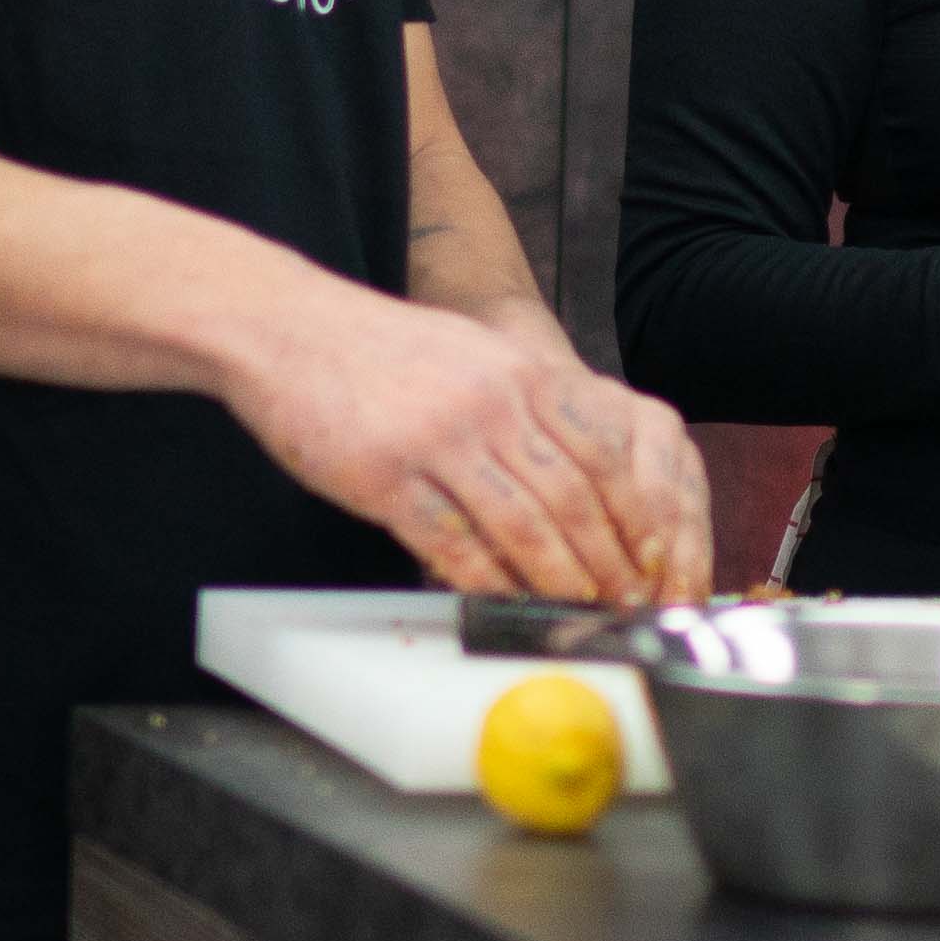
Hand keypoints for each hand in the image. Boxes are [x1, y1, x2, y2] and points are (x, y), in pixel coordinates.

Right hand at [238, 289, 700, 602]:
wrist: (287, 329)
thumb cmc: (383, 353)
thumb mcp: (473, 356)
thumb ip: (526, 405)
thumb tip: (581, 474)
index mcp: (520, 373)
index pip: (603, 453)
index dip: (636, 513)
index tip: (653, 555)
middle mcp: (490, 403)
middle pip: (573, 498)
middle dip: (609, 560)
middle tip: (626, 599)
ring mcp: (437, 440)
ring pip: (523, 527)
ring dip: (559, 580)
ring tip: (580, 611)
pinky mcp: (386, 478)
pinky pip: (452, 543)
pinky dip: (486, 582)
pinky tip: (505, 604)